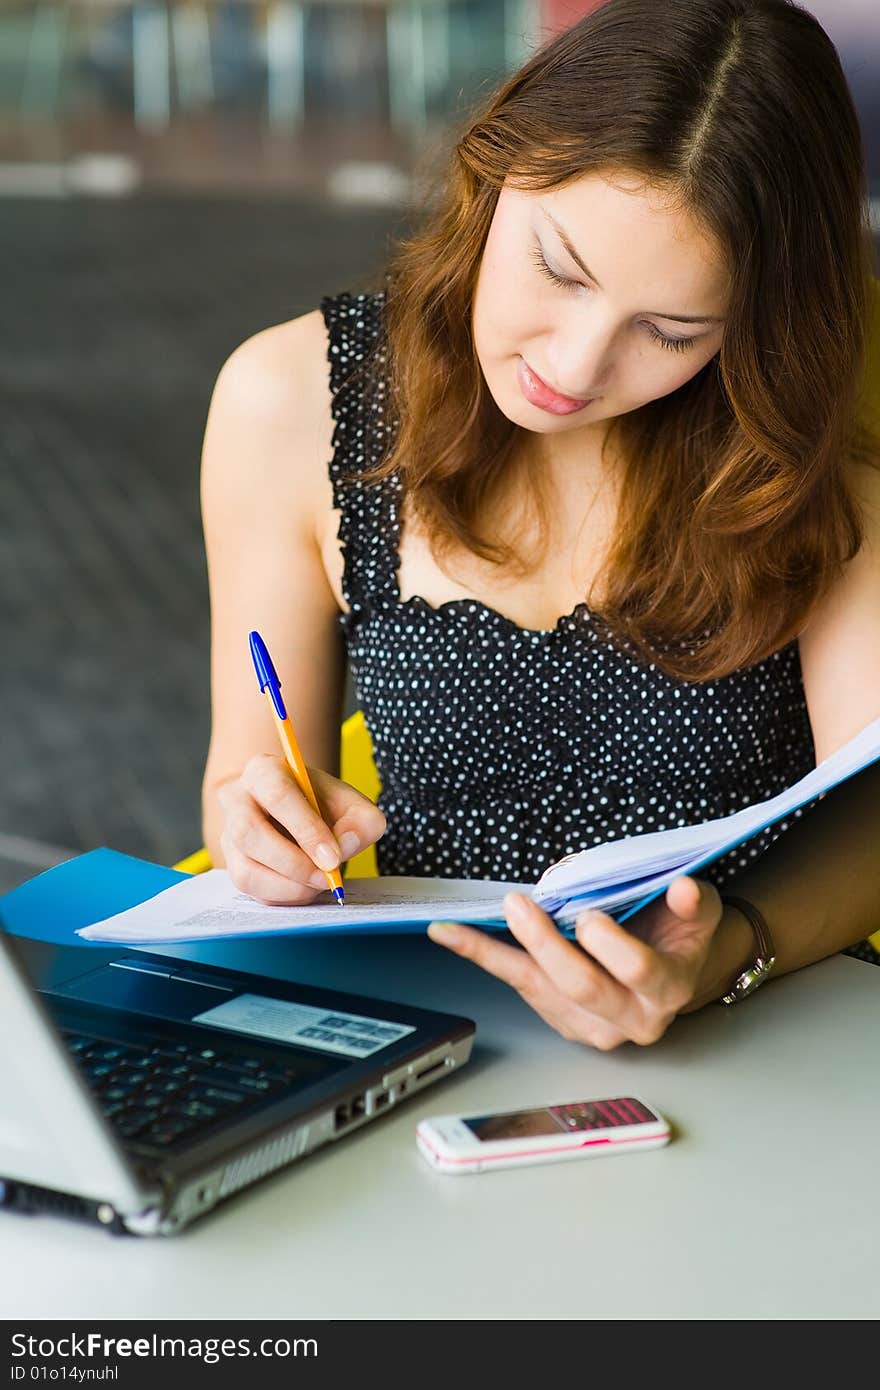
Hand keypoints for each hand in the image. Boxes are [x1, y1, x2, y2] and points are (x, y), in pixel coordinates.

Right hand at [218, 754, 385, 904]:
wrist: (296, 816)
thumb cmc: (322, 806)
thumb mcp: (352, 805)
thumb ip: (361, 822)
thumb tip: (346, 845)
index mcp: (264, 771)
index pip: (277, 795)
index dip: (306, 829)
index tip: (333, 858)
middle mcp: (236, 800)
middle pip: (250, 833)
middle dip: (294, 863)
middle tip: (327, 878)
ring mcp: (228, 836)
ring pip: (246, 870)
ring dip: (288, 886)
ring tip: (319, 884)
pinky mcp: (232, 866)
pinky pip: (251, 891)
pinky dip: (283, 897)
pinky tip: (305, 888)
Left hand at [427, 876, 722, 1048]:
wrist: (675, 971)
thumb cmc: (681, 933)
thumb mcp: (700, 911)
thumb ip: (695, 902)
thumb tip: (683, 888)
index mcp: (668, 989)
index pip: (638, 970)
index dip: (610, 945)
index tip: (587, 916)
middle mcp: (632, 1018)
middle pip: (581, 985)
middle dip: (545, 944)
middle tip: (518, 906)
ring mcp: (594, 1027)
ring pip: (539, 989)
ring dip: (493, 954)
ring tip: (453, 928)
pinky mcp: (563, 1021)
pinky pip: (521, 986)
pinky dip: (485, 958)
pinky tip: (452, 937)